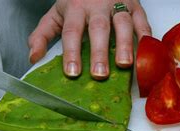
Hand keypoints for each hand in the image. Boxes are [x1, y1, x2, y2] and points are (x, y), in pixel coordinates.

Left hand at [28, 0, 150, 79]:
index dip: (71, 52)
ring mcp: (118, 4)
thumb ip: (42, 34)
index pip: (71, 31)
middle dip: (99, 52)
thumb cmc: (77, 0)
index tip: (72, 72)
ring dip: (125, 44)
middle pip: (98, 28)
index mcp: (75, 7)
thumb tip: (34, 57)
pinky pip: (142, 21)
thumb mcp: (56, 14)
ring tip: (124, 65)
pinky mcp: (136, 6)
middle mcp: (97, 5)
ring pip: (123, 23)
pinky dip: (145, 37)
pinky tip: (145, 52)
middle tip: (99, 74)